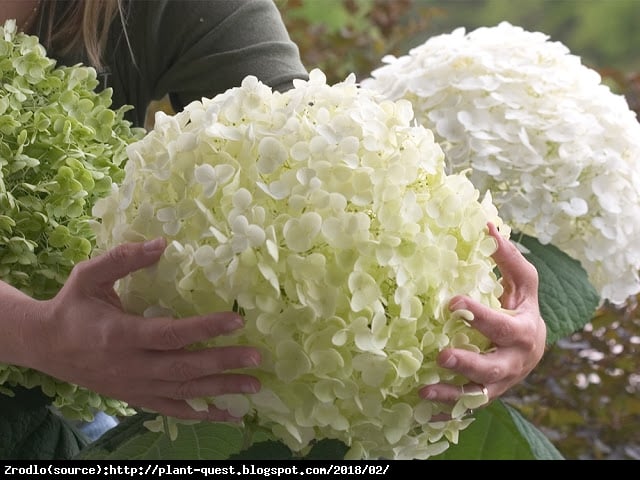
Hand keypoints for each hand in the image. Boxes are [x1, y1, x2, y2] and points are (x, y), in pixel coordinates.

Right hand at [21, 238, 260, 420]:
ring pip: (184, 392)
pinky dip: (201, 415)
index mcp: (120, 334)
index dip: (205, 328)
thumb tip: (162, 243)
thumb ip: (124, 259)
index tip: (237, 321)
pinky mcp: (136, 397)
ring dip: (221, 390)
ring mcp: (135, 386)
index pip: (170, 334)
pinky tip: (228, 414)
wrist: (45, 346)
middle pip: (184, 367)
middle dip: (223, 362)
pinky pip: (173, 410)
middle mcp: (131, 366)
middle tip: (257, 357)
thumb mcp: (90, 276)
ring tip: (254, 386)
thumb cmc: (72, 307)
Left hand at [419, 222, 545, 407]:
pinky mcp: (485, 396)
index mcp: (522, 333)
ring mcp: (499, 384)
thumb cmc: (522, 310)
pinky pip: (466, 410)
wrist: (532, 349)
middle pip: (492, 369)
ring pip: (477, 395)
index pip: (501, 325)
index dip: (479, 315)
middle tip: (441, 356)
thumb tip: (486, 223)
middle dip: (468, 364)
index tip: (452, 302)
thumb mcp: (523, 284)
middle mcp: (512, 363)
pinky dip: (447, 415)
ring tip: (423, 392)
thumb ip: (507, 258)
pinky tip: (423, 416)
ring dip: (450, 395)